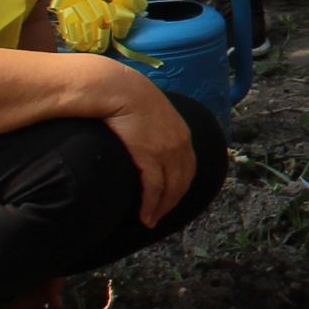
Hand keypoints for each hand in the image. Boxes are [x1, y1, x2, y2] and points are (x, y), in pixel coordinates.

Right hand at [94, 67, 194, 227]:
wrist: (120, 88)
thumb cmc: (129, 98)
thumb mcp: (153, 114)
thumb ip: (156, 129)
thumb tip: (146, 139)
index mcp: (183, 134)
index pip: (188, 168)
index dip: (181, 186)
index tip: (171, 199)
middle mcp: (180, 144)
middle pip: (182, 182)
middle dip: (172, 202)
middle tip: (161, 216)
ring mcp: (167, 151)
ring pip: (170, 189)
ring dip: (161, 208)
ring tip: (150, 220)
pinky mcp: (149, 156)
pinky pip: (154, 188)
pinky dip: (151, 204)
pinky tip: (145, 215)